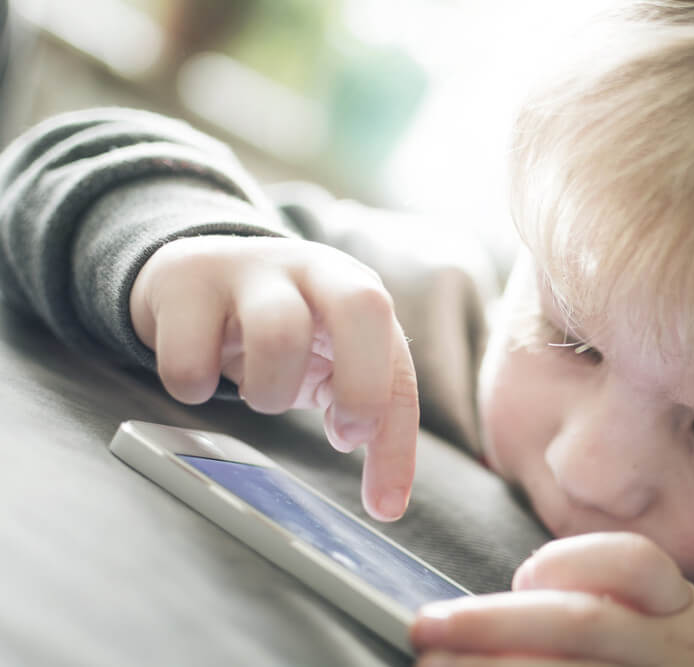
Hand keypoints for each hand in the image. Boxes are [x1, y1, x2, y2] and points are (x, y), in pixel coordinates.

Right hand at [129, 235, 417, 520]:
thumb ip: (361, 406)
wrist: (195, 275)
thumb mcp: (330, 358)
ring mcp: (248, 267)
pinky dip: (194, 388)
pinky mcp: (184, 279)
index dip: (397, 440)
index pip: (398, 366)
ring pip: (277, 334)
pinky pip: (191, 360)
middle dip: (363, 386)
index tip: (385, 505)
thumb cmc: (282, 330)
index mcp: (357, 291)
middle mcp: (313, 268)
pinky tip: (201, 371)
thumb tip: (384, 496)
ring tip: (261, 393)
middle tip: (344, 436)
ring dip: (269, 392)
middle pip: (363, 306)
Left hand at [411, 533, 693, 665]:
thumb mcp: (676, 627)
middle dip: (493, 623)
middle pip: (583, 624)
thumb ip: (615, 600)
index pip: (636, 565)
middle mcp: (686, 654)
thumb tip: (525, 590)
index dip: (571, 561)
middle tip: (427, 626)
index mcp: (690, 616)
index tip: (525, 575)